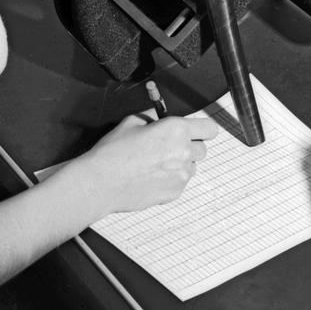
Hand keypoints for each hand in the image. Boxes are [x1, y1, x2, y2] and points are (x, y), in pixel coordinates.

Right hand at [74, 113, 217, 213]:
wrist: (100, 182)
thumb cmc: (113, 152)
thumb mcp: (132, 121)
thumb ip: (154, 117)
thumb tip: (162, 117)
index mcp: (176, 130)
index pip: (209, 128)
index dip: (201, 129)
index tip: (194, 130)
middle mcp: (184, 152)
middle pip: (202, 149)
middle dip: (189, 146)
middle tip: (168, 147)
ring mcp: (181, 175)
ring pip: (192, 166)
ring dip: (181, 163)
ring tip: (156, 163)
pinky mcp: (175, 192)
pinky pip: (181, 182)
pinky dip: (171, 179)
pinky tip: (151, 176)